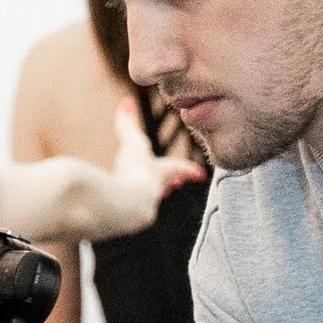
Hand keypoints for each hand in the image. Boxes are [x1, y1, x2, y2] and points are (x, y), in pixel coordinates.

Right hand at [83, 99, 207, 241]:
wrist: (126, 205)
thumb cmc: (132, 172)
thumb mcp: (131, 145)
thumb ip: (126, 123)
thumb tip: (127, 101)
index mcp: (157, 174)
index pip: (175, 169)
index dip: (186, 169)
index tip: (200, 174)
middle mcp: (152, 193)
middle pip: (163, 186)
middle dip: (168, 182)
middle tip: (175, 185)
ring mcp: (142, 209)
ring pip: (148, 202)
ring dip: (149, 198)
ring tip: (149, 199)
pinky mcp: (128, 221)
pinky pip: (131, 213)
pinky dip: (129, 210)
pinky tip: (122, 214)